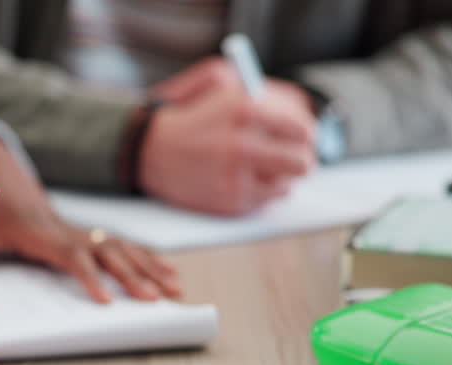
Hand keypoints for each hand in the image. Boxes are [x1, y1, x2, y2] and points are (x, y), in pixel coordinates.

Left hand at [0, 131, 180, 302]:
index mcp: (37, 229)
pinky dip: (146, 257)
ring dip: (149, 266)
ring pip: (120, 245)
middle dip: (134, 274)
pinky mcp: (79, 229)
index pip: (70, 254)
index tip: (106, 300)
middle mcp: (62, 226)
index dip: (89, 276)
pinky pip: (119, 243)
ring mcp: (74, 226)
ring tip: (175, 289)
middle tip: (156, 299)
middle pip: (106, 251)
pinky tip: (169, 271)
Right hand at [142, 57, 316, 214]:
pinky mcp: (228, 200)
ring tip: (266, 167)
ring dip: (283, 175)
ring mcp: (235, 175)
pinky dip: (264, 191)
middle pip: (302, 158)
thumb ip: (259, 87)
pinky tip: (247, 179)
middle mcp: (242, 142)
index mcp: (244, 107)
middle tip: (295, 156)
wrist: (145, 150)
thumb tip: (295, 106)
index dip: (306, 131)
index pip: (302, 124)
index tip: (303, 135)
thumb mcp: (215, 79)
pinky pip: (268, 199)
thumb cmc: (184, 113)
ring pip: (288, 181)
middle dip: (302, 157)